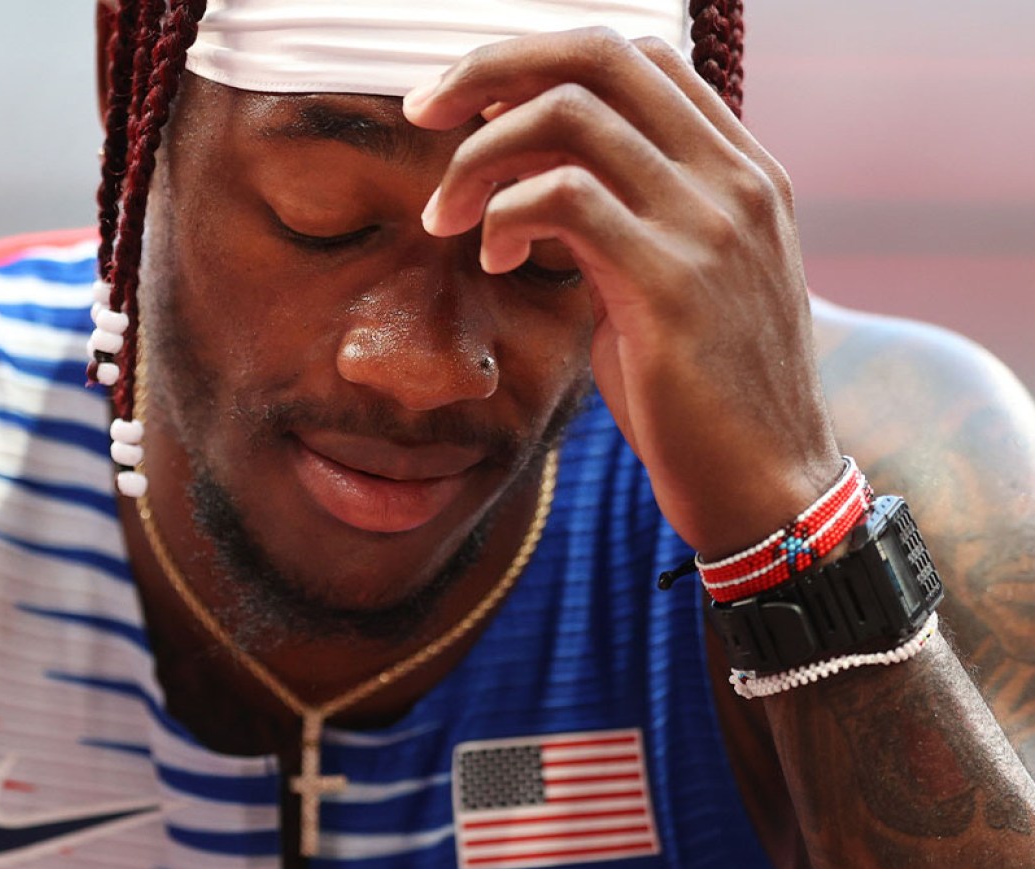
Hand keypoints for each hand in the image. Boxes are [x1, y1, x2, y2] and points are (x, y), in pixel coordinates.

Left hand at [404, 28, 843, 558]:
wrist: (768, 487)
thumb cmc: (706, 395)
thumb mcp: (674, 282)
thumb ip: (623, 220)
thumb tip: (534, 184)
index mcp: (740, 170)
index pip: (636, 56)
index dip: (540, 62)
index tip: (476, 105)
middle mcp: (734, 179)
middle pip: (597, 55)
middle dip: (490, 70)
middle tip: (426, 113)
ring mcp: (710, 224)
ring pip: (569, 116)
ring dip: (479, 156)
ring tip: (446, 216)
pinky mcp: (671, 282)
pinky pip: (563, 197)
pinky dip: (505, 215)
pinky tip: (495, 260)